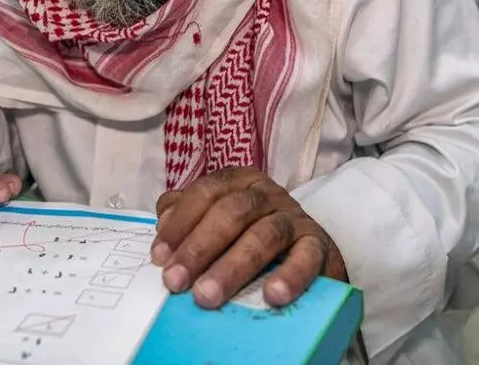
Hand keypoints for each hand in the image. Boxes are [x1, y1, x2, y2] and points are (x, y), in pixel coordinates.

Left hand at [150, 167, 346, 309]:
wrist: (309, 254)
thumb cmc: (250, 238)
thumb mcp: (218, 223)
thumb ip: (188, 218)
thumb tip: (162, 226)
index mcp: (238, 183)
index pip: (206, 193)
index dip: (180, 223)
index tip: (159, 257)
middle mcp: (267, 194)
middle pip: (232, 212)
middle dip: (199, 248)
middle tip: (176, 283)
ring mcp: (294, 218)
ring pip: (264, 234)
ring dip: (233, 266)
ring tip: (208, 295)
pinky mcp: (319, 245)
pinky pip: (306, 257)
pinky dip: (290, 276)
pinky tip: (272, 296)